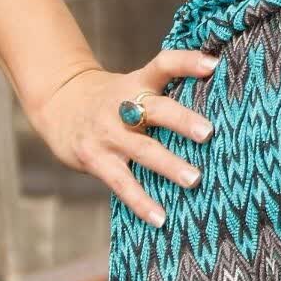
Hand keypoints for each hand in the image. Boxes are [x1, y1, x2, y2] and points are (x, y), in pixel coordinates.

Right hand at [33, 48, 220, 228]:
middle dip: (182, 121)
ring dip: (168, 165)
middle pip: (155, 110)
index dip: (187, 62)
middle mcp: (123, 105)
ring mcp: (108, 134)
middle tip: (209, 133)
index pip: (164, 65)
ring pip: (142, 150)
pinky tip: (161, 218)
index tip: (213, 64)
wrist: (59, 105)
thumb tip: (221, 104)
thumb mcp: (134, 85)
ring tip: (194, 179)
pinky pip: (121, 182)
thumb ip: (165, 92)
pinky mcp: (95, 159)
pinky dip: (141, 201)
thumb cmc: (113, 99)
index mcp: (137, 83)